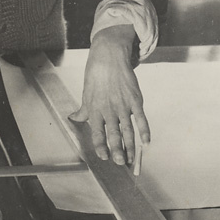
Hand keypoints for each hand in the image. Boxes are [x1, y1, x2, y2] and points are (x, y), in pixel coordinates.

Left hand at [70, 25, 149, 165]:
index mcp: (95, 110)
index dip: (101, 146)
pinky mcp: (135, 99)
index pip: (97, 133)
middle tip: (119, 163)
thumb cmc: (96, 76)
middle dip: (117, 151)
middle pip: (114, 135)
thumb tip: (73, 118)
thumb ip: (83, 110)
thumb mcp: (86, 94)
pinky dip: (145, 131)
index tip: (104, 157)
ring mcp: (123, 105)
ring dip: (130, 146)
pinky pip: (141, 118)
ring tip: (131, 160)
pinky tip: (146, 143)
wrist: (109, 57)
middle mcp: (109, 110)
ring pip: (128, 130)